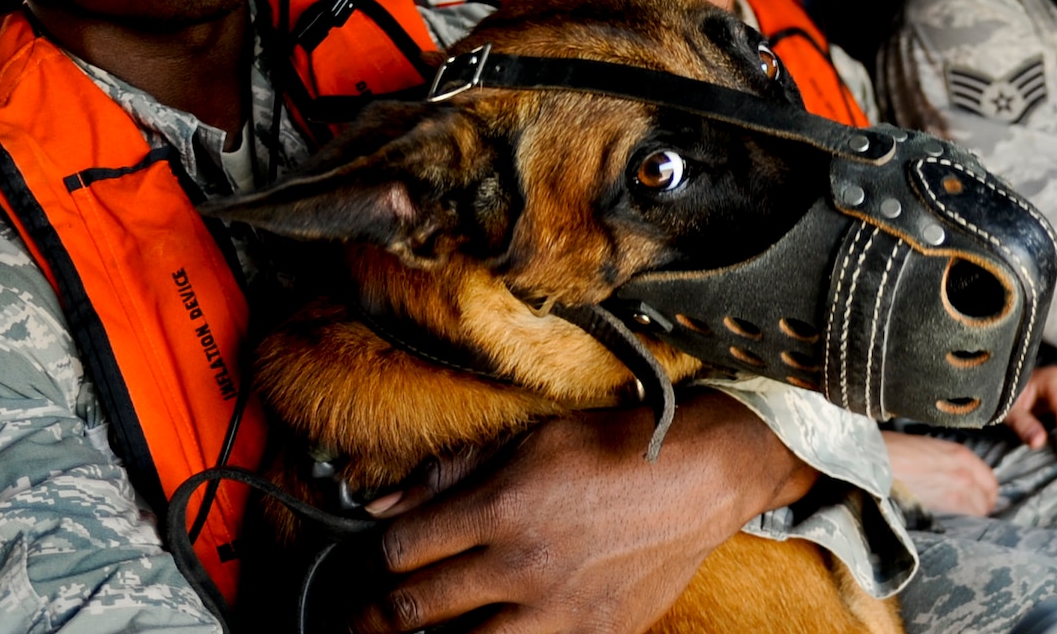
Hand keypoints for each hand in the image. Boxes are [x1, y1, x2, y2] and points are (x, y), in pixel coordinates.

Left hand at [354, 393, 816, 633]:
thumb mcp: (528, 440)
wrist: (700, 477)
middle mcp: (523, 564)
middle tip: (356, 620)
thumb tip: (379, 504)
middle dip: (370, 619)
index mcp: (502, 507)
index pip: (398, 551)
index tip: (365, 567)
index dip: (368, 562)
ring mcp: (559, 610)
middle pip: (413, 610)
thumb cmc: (614, 448)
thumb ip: (450, 473)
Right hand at [882, 431, 998, 516]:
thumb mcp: (933, 448)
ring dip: (973, 513)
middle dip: (983, 505)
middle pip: (988, 500)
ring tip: (962, 513)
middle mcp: (965, 474)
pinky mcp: (941, 507)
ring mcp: (955, 492)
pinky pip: (962, 517)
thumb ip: (952, 462)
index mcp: (962, 456)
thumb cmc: (899, 450)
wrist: (879, 461)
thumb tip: (961, 477)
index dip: (987, 492)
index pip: (991, 483)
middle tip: (973, 508)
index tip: (981, 496)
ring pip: (978, 512)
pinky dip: (961, 519)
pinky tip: (950, 516)